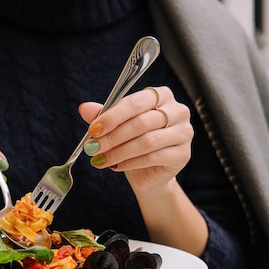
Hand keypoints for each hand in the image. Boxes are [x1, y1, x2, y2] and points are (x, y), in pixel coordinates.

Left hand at [79, 86, 206, 255]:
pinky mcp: (183, 154)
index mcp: (160, 95)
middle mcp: (177, 110)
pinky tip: (116, 166)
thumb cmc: (133, 143)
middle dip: (112, 136)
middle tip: (92, 147)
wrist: (149, 172)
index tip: (93, 129)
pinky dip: (130, 163)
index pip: (135, 102)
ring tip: (101, 159)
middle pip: (141, 122)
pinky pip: (153, 157)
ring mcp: (184, 132)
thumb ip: (103, 116)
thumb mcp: (116, 127)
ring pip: (147, 141)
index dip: (112, 116)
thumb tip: (84, 108)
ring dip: (119, 152)